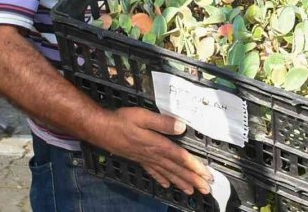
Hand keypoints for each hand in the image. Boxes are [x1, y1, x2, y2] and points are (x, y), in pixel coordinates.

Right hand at [95, 107, 211, 195]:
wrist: (100, 128)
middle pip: (176, 169)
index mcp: (156, 145)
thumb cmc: (121, 120)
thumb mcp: (142, 116)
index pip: (180, 158)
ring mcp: (145, 159)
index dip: (195, 166)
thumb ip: (162, 122)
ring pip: (167, 173)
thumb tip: (181, 127)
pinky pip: (153, 172)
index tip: (207, 175)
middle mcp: (153, 155)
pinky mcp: (138, 159)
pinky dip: (162, 179)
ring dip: (180, 182)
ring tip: (192, 190)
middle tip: (206, 189)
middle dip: (192, 179)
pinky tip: (167, 185)